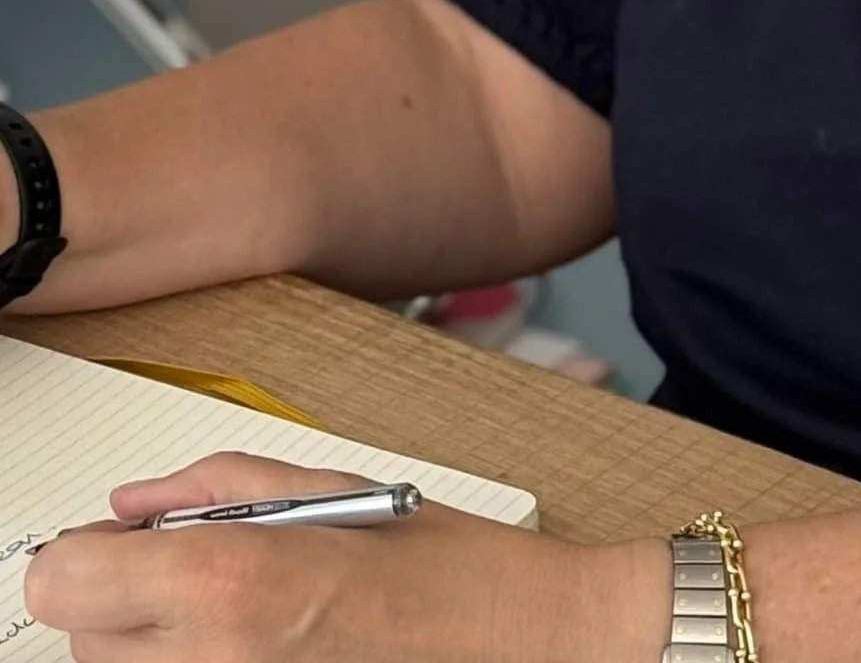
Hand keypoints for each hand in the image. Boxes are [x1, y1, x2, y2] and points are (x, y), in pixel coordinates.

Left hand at [25, 453, 667, 662]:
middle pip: (84, 635)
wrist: (524, 648)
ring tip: (246, 616)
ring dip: (158, 643)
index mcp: (228, 586)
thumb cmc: (450, 571)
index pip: (61, 582)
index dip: (84, 557)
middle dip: (128, 598)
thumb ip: (219, 488)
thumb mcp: (335, 491)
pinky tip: (265, 648)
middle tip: (206, 574)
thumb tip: (135, 503)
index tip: (117, 547)